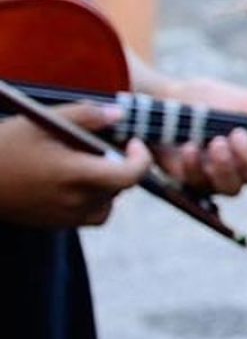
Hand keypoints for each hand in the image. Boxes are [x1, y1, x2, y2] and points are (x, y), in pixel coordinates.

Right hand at [0, 104, 149, 227]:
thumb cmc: (7, 146)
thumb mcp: (44, 121)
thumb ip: (86, 115)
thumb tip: (120, 114)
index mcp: (75, 175)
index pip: (130, 176)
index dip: (141, 158)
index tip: (133, 141)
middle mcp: (75, 201)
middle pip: (121, 187)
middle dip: (121, 164)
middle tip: (105, 144)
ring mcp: (65, 217)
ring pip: (108, 202)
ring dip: (108, 183)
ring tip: (85, 161)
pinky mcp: (55, 224)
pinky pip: (90, 213)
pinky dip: (92, 197)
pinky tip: (73, 178)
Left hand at [153, 77, 246, 195]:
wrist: (166, 101)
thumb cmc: (210, 100)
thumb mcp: (246, 103)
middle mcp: (246, 168)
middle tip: (236, 135)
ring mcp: (220, 178)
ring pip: (236, 189)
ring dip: (227, 166)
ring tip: (215, 141)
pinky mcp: (193, 183)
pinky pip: (202, 185)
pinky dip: (197, 165)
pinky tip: (192, 147)